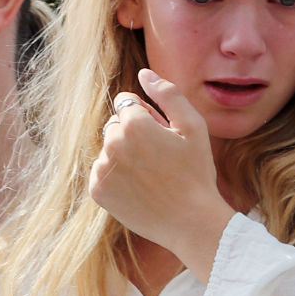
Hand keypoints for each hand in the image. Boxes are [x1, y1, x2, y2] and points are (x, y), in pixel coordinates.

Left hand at [90, 68, 232, 277]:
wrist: (191, 222)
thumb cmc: (196, 172)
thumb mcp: (193, 126)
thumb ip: (168, 94)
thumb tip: (144, 72)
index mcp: (133, 123)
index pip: (126, 102)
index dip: (147, 117)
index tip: (162, 136)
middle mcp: (111, 143)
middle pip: (115, 124)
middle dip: (133, 134)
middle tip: (159, 157)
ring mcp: (101, 168)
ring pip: (108, 148)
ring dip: (123, 155)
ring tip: (150, 175)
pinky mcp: (97, 190)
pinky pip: (102, 171)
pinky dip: (116, 176)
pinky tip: (138, 188)